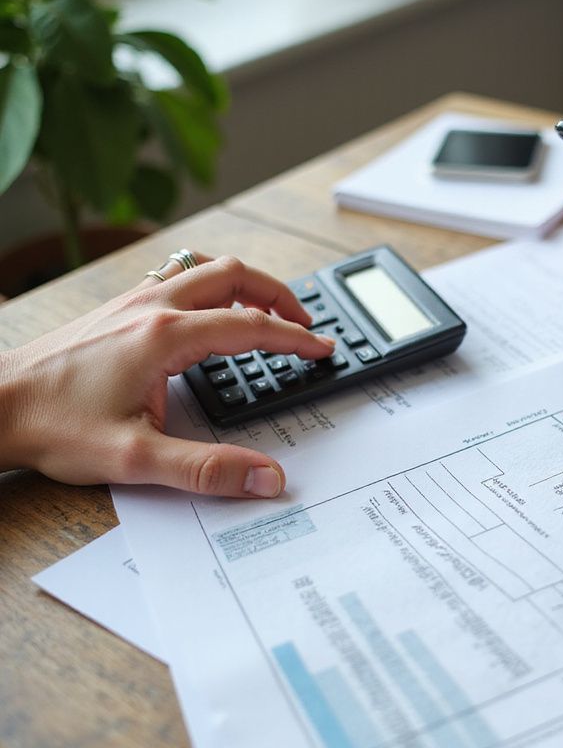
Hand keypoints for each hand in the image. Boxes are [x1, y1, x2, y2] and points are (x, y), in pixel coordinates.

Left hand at [0, 254, 335, 497]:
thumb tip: (266, 478)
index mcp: (165, 336)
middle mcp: (152, 307)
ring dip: (246, 284)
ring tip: (268, 310)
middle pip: (234, 276)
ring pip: (205, 269)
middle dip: (279, 296)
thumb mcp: (136, 459)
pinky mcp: (118, 309)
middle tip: (305, 323)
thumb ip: (209, 471)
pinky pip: (178, 279)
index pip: (251, 325)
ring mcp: (133, 302)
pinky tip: (210, 312)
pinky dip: (212, 286)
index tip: (323, 349)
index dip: (295, 338)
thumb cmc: (54, 426)